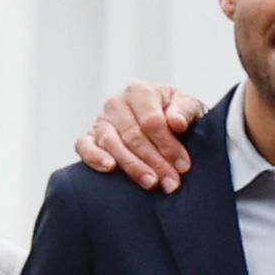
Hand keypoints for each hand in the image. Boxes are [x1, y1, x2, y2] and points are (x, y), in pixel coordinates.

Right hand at [77, 83, 204, 194]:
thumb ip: (186, 110)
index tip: (183, 166)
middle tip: (171, 183)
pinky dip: (94, 157)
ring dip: (132, 166)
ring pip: (112, 143)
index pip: (151, 121)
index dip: (168, 145)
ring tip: (150, 183)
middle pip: (133, 135)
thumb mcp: (189, 108)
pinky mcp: (89, 137)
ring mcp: (101, 120)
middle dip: (154, 162)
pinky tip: (109, 168)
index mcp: (140, 91)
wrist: (162, 124)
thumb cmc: (176, 117)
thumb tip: (176, 122)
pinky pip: (84, 146)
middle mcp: (117, 103)